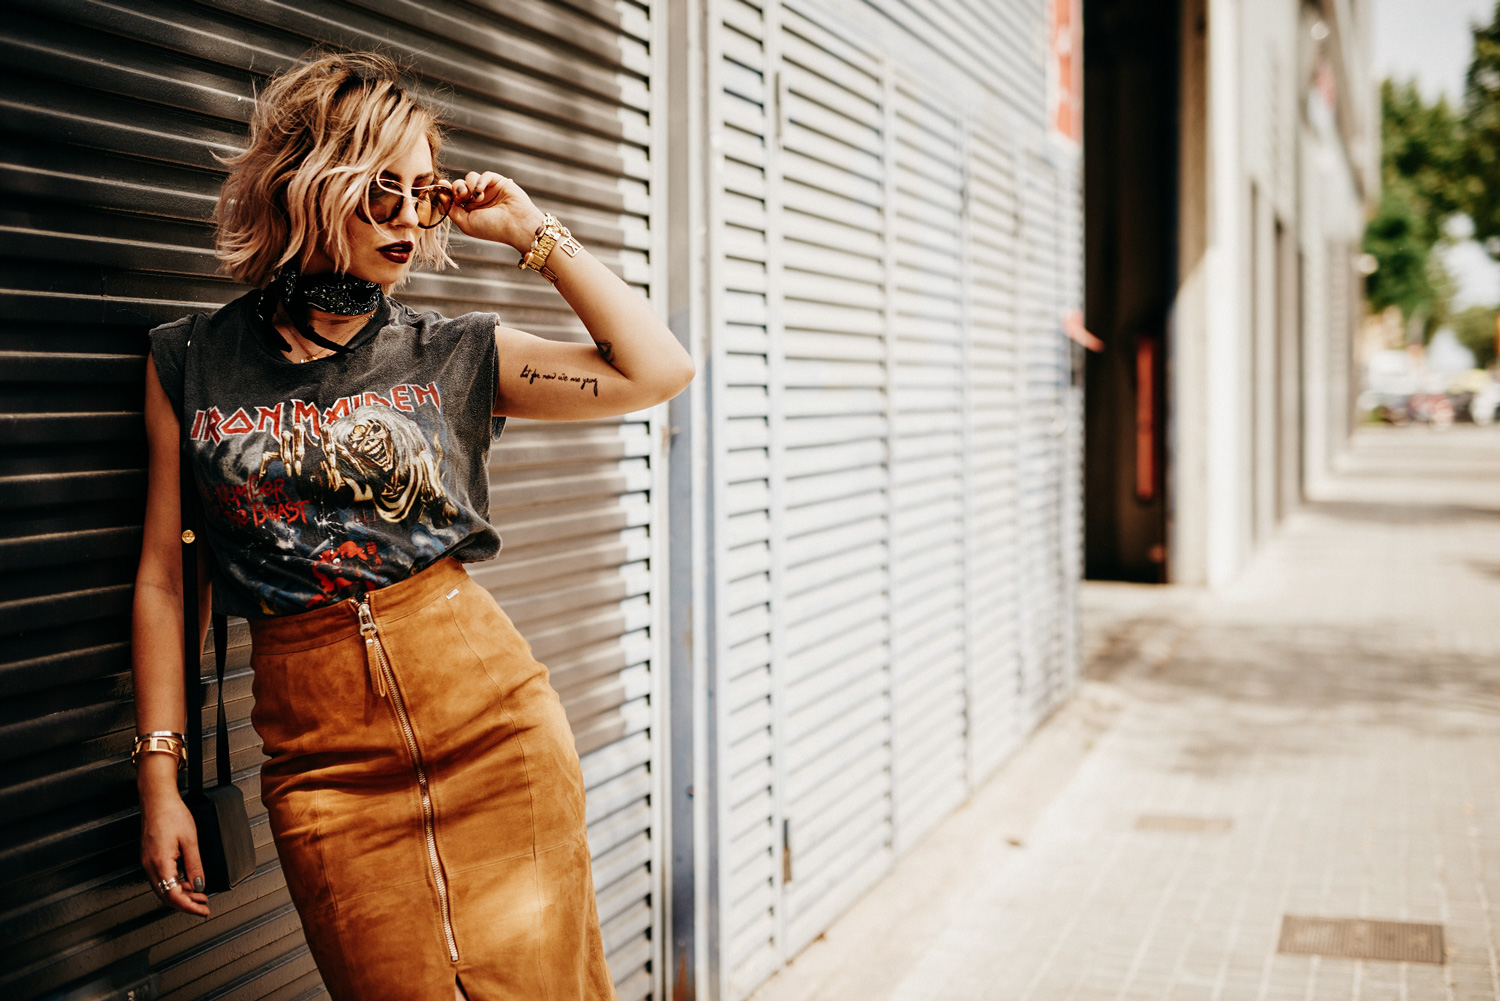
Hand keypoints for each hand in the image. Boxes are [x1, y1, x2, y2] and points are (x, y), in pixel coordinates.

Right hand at [140, 788, 210, 916]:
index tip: (203, 911)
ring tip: (199, 894)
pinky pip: (161, 878)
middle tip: (204, 905)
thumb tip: (199, 886)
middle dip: (186, 903)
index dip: (189, 907)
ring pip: (163, 888)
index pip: (173, 896)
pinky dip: (175, 884)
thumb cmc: (172, 814)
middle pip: (166, 896)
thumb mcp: (190, 841)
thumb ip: (195, 866)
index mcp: (160, 863)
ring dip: (181, 894)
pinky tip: (187, 881)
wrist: (157, 800)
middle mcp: (150, 866)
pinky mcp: (150, 858)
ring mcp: (148, 862)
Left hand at [448, 171, 546, 251]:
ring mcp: (488, 190)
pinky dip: (480, 181)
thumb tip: (440, 195)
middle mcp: (477, 200)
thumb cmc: (493, 228)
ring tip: (477, 197)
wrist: (516, 225)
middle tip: (462, 195)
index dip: (446, 190)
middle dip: (457, 188)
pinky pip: (484, 175)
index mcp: (469, 211)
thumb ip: (451, 210)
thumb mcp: (467, 223)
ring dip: (469, 185)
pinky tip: (481, 191)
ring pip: (470, 177)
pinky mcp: (498, 182)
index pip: (453, 196)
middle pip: (459, 185)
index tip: (441, 185)